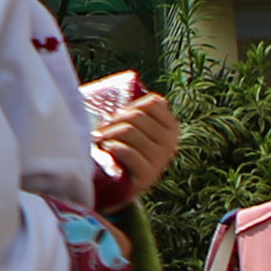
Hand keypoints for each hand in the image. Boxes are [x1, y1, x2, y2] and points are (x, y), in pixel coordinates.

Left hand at [94, 91, 180, 207]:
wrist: (118, 187)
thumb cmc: (123, 150)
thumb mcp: (135, 129)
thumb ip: (137, 111)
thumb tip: (129, 82)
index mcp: (171, 128)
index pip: (154, 103)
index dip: (131, 106)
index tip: (117, 116)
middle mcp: (171, 144)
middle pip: (137, 116)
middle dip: (113, 120)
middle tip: (100, 129)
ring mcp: (160, 161)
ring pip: (129, 131)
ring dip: (107, 133)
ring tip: (99, 139)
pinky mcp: (147, 176)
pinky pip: (127, 152)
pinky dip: (112, 147)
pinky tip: (105, 150)